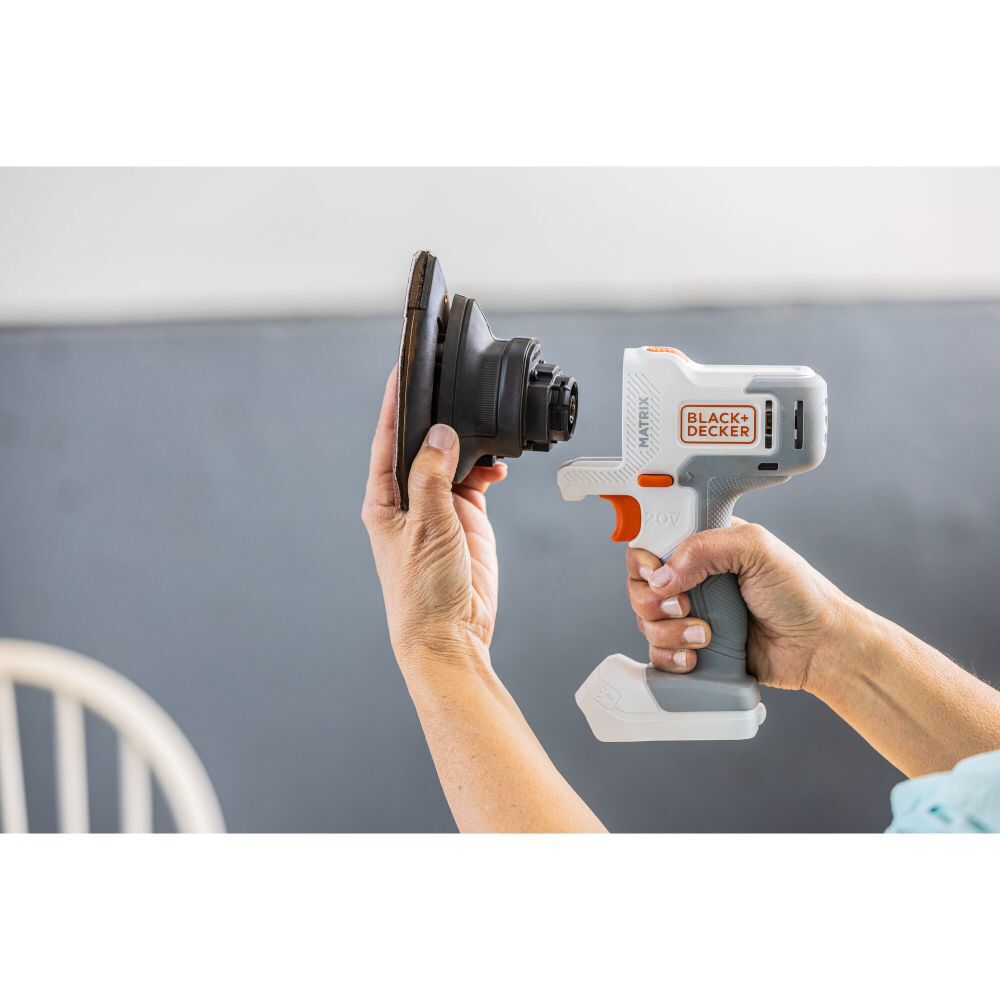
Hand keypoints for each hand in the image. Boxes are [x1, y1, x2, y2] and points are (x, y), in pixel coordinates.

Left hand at [362, 369, 506, 667]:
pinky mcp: (465, 520)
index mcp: (384, 500)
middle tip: (453, 391)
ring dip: (468, 448)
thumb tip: (440, 435)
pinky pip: (475, 482)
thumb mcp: (428, 527)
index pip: (386, 440)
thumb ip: (433, 477)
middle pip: (421, 446)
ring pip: (452, 461)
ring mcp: (438, 509)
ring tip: (483, 436)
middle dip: (437, 421)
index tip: (400, 373)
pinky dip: (486, 470)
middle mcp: (408, 500)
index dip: (392, 406)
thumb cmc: (422, 593)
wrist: (451, 633)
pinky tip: (496, 468)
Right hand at [626, 520, 848, 690]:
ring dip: (667, 632)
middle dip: (653, 601)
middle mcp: (692, 579)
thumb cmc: (801, 595)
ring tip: (704, 635)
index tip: (655, 571)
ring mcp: (691, 614)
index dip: (645, 560)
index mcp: (705, 546)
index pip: (652, 544)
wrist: (820, 648)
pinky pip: (658, 655)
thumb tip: (661, 575)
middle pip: (640, 586)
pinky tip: (695, 656)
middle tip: (685, 606)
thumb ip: (705, 548)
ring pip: (646, 622)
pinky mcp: (693, 648)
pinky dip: (669, 657)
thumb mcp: (757, 549)